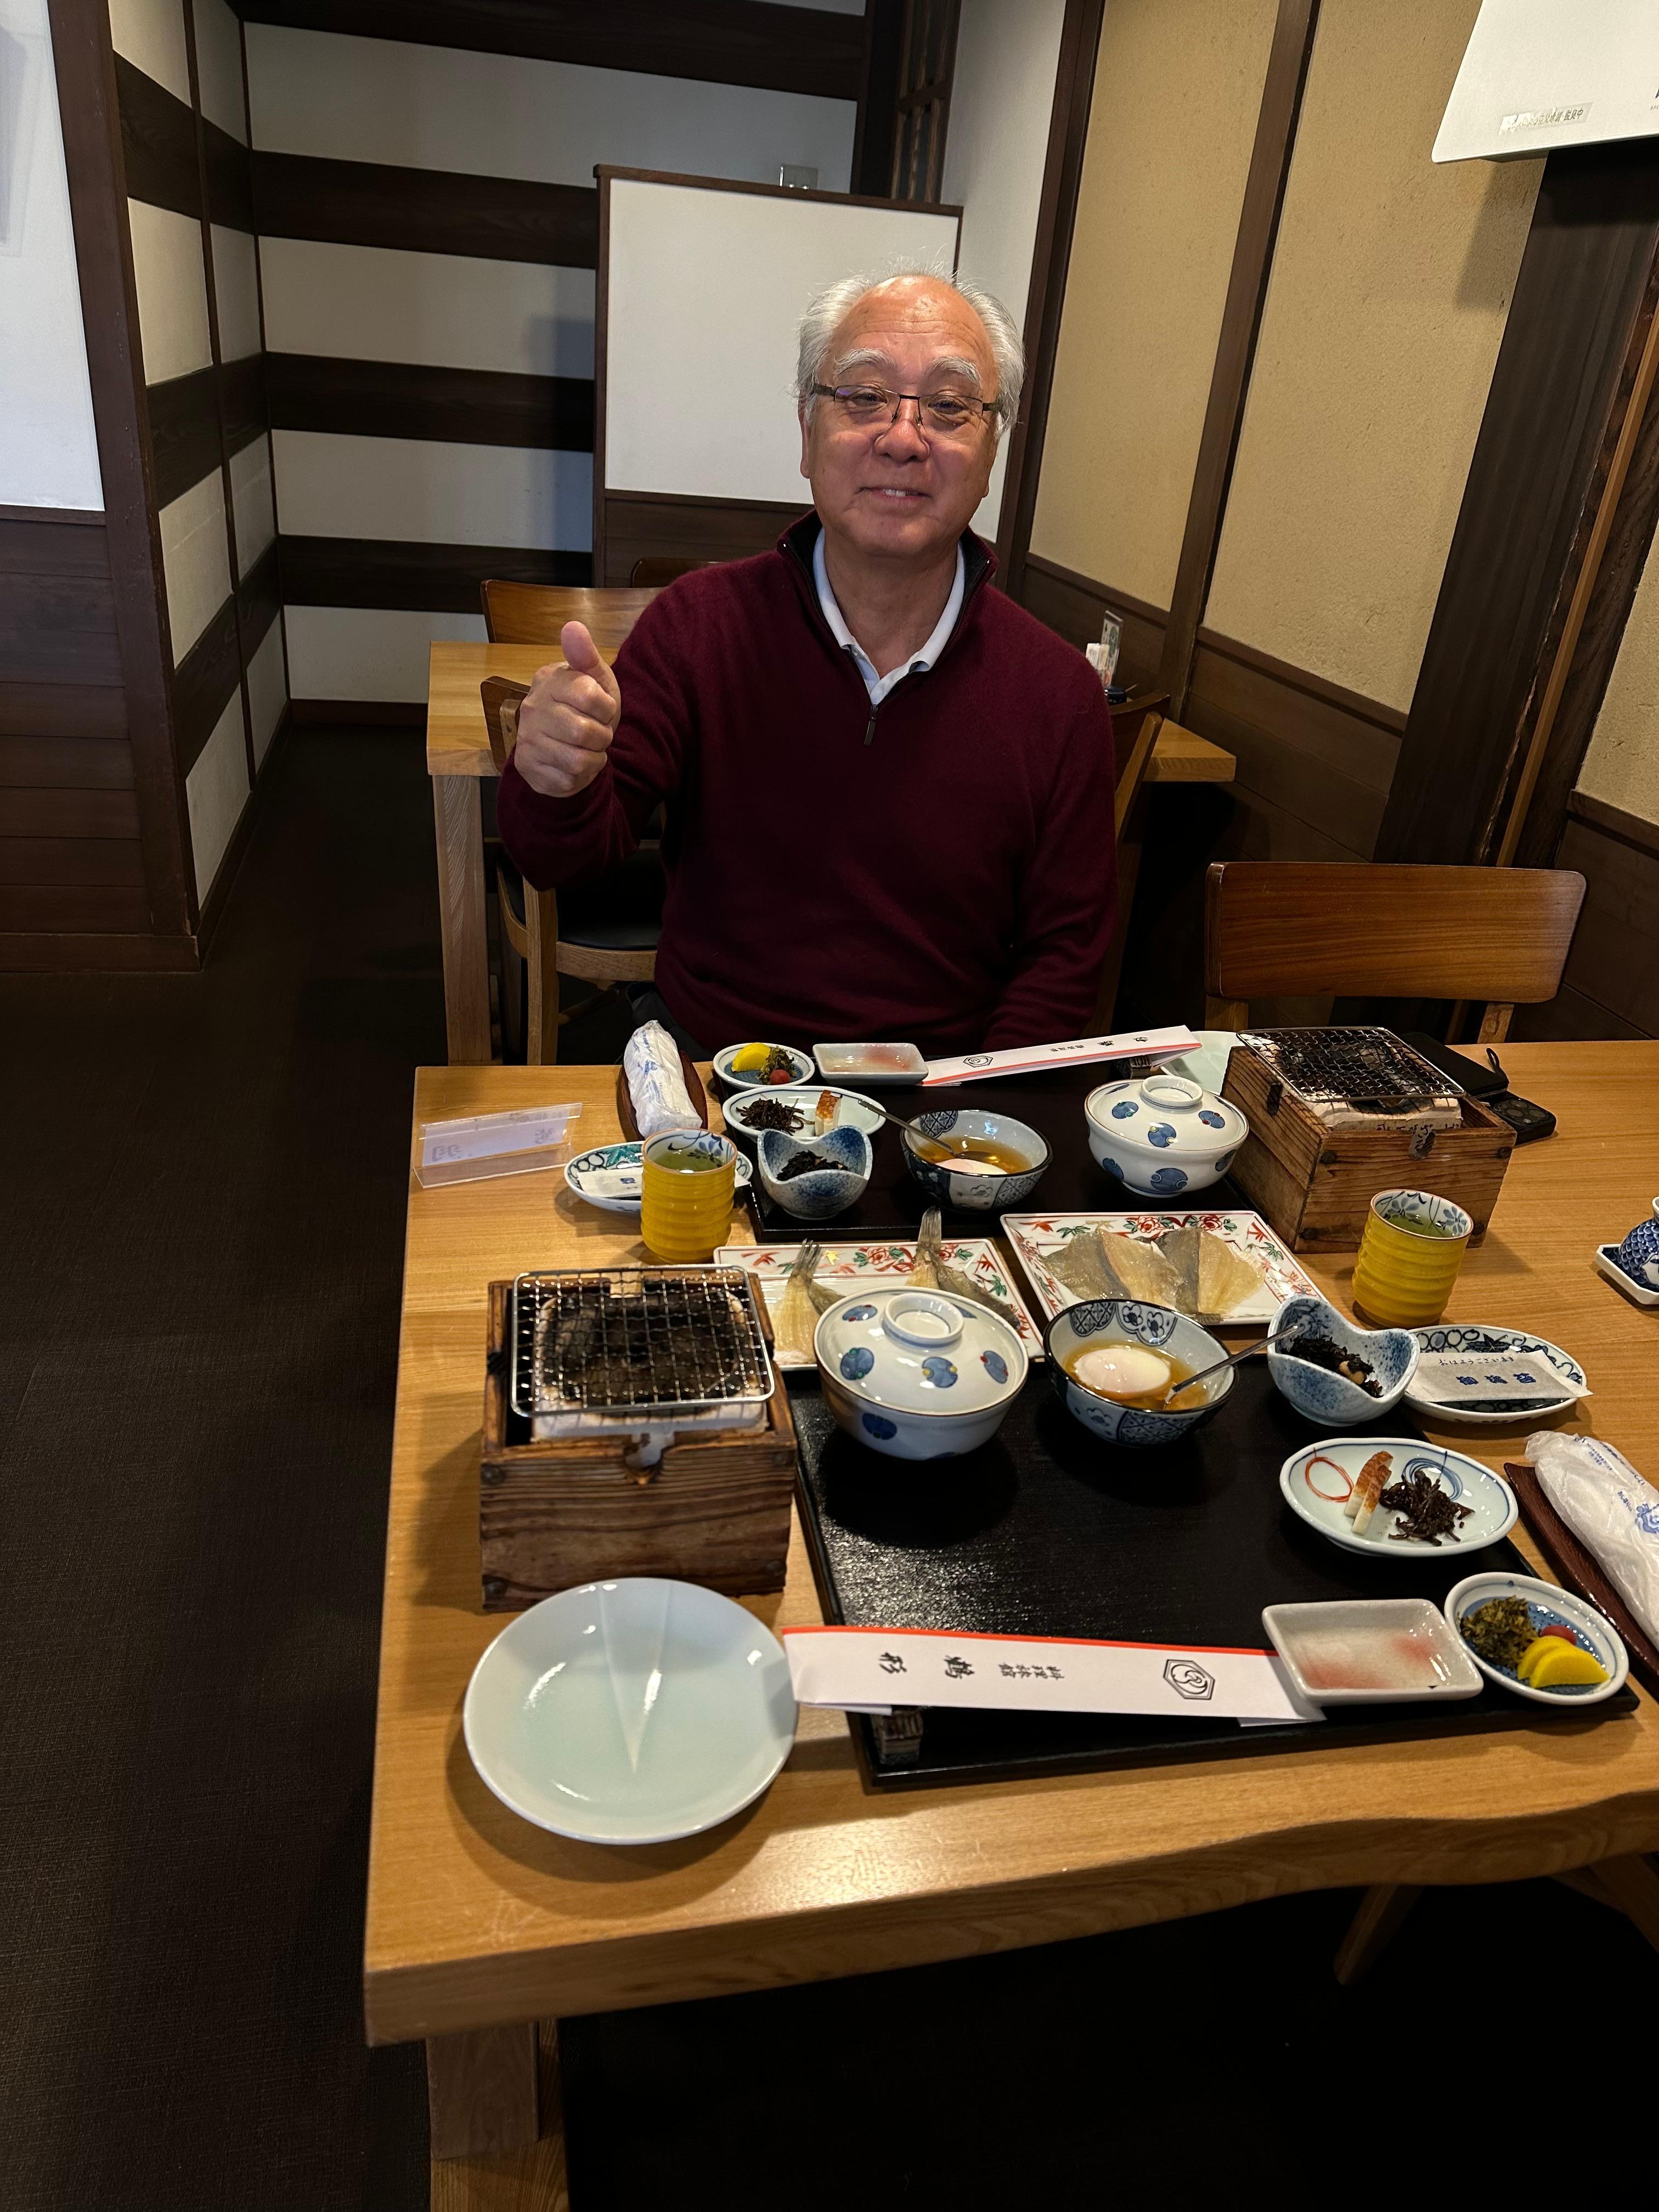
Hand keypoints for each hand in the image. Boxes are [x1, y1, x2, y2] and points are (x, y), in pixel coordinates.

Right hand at [511, 621, 620, 796]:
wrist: (567, 745)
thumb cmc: (585, 709)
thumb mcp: (595, 680)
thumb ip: (586, 656)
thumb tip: (573, 627)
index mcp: (549, 681)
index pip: (592, 697)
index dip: (606, 709)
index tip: (601, 709)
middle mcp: (531, 708)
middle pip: (584, 733)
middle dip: (601, 737)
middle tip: (595, 733)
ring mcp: (526, 740)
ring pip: (578, 760)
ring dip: (593, 759)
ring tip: (586, 749)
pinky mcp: (528, 768)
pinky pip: (568, 780)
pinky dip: (581, 777)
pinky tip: (574, 765)